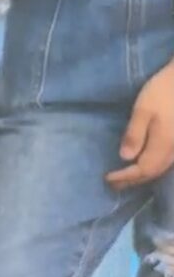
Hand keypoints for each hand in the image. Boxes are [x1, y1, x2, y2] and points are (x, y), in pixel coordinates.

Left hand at [107, 62, 173, 189]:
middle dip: (133, 180)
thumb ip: (134, 134)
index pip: (142, 169)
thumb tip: (125, 158)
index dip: (126, 177)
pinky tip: (145, 165)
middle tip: (113, 184)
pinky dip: (153, 167)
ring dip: (143, 176)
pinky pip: (168, 161)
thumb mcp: (143, 110)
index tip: (108, 179)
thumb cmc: (163, 92)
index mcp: (163, 144)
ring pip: (162, 168)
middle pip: (153, 172)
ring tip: (126, 179)